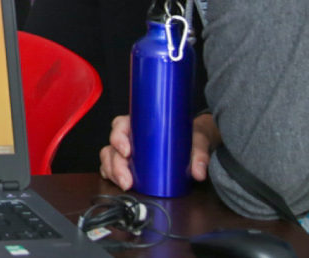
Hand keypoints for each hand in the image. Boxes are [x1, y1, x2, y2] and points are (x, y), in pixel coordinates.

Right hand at [99, 112, 220, 189]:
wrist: (194, 143)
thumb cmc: (190, 136)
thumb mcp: (197, 139)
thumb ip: (199, 153)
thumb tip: (199, 172)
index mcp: (140, 124)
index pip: (120, 125)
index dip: (118, 138)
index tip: (127, 151)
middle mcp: (130, 136)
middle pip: (112, 147)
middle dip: (115, 164)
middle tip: (126, 180)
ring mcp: (128, 151)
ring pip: (109, 158)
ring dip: (113, 172)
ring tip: (125, 185)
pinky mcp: (130, 164)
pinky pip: (112, 168)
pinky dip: (112, 175)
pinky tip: (119, 183)